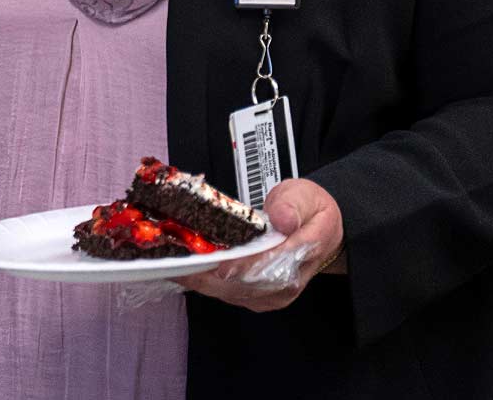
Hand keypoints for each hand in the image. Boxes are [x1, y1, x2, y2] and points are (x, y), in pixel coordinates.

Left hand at [179, 177, 341, 311]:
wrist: (318, 230)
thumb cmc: (308, 212)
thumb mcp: (304, 196)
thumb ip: (292, 205)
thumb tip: (282, 219)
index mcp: (305, 252)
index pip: (272, 265)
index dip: (243, 266)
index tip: (218, 263)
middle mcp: (289, 280)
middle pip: (246, 284)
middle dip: (210, 274)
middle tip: (178, 262)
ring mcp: (274, 293)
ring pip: (233, 292)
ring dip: (203, 281)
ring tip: (174, 266)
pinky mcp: (259, 297)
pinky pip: (229, 294)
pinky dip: (205, 284)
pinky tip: (185, 273)